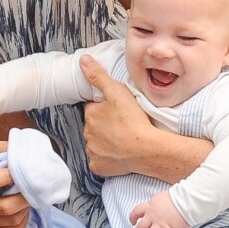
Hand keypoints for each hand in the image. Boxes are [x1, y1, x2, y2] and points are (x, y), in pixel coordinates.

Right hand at [0, 139, 30, 227]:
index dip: (8, 178)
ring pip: (12, 219)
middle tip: (34, 187)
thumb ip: (4, 147)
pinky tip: (22, 208)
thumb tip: (21, 152)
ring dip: (26, 207)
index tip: (23, 171)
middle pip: (4, 207)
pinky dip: (24, 218)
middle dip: (24, 196)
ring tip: (29, 195)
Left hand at [80, 55, 152, 176]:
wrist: (146, 149)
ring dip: (106, 141)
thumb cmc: (133, 119)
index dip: (103, 108)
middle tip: (122, 124)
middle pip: (94, 126)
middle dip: (104, 125)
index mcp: (90, 114)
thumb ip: (98, 75)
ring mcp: (92, 151)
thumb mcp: (116, 91)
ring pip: (97, 143)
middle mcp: (87, 133)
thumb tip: (82, 60)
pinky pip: (100, 161)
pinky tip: (119, 154)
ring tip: (123, 138)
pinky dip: (107, 158)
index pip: (92, 108)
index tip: (116, 110)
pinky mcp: (98, 167)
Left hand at [130, 190, 189, 227]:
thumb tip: (157, 208)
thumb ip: (156, 205)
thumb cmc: (177, 196)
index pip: (137, 211)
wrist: (186, 199)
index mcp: (150, 206)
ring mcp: (161, 225)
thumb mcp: (161, 198)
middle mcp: (153, 216)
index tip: (132, 222)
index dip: (133, 217)